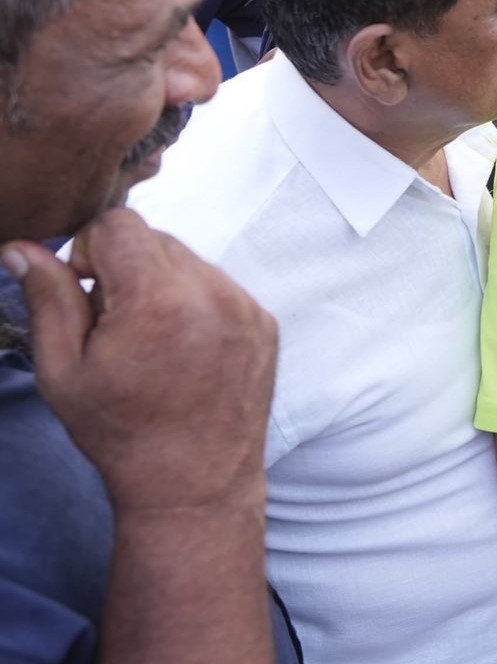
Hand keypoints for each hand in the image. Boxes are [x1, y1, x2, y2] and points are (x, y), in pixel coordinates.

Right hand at [9, 209, 276, 511]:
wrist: (194, 482)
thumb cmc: (121, 431)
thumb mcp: (63, 368)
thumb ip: (48, 298)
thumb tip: (21, 247)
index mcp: (159, 298)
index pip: (118, 224)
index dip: (89, 252)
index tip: (87, 294)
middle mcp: (212, 292)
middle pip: (154, 238)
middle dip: (125, 268)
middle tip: (115, 326)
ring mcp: (245, 306)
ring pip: (188, 260)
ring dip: (160, 285)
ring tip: (150, 342)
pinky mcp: (264, 322)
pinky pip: (218, 285)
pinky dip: (194, 303)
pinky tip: (182, 351)